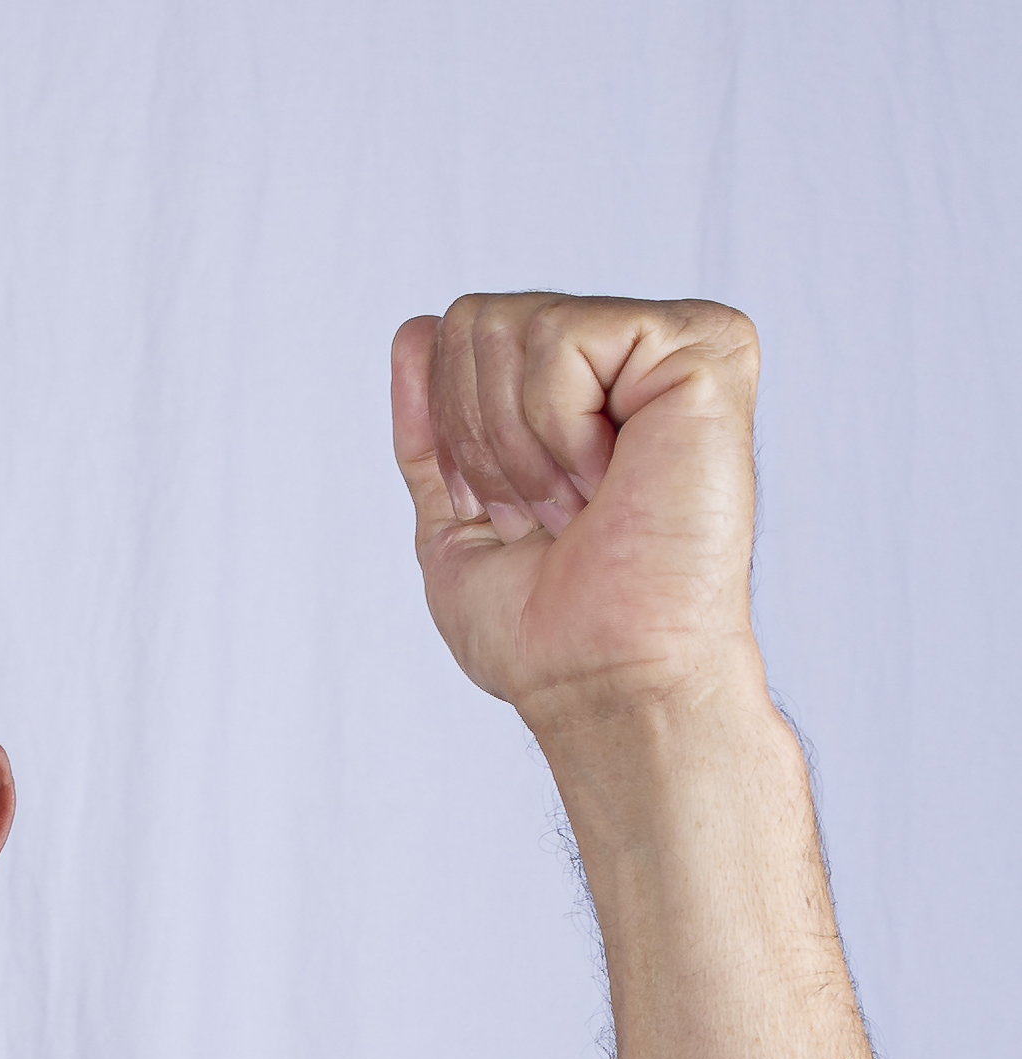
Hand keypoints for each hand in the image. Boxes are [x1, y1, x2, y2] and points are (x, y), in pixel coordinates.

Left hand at [391, 295, 761, 734]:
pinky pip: (566, 339)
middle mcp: (631, 354)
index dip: (455, 437)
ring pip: (516, 323)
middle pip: (477, 320)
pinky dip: (560, 430)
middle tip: (553, 515)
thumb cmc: (546, 630)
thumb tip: (414, 330)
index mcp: (582, 390)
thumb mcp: (459, 520)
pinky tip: (610, 479)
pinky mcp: (704, 347)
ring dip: (523, 448)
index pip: (461, 336)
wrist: (603, 678)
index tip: (512, 517)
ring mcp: (674, 343)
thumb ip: (437, 428)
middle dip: (483, 439)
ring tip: (584, 504)